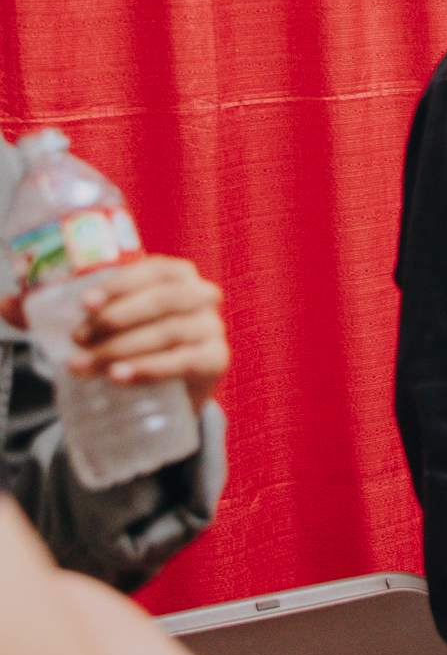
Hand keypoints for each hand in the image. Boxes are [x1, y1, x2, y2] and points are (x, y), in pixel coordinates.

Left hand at [1, 256, 231, 412]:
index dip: (123, 283)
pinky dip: (151, 369)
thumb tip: (3, 303)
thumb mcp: (98, 320)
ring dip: (124, 348)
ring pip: (171, 332)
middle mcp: (201, 296)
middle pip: (166, 299)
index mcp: (176, 274)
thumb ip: (53, 311)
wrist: (167, 385)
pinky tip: (120, 377)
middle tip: (77, 339)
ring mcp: (212, 328)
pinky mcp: (216, 360)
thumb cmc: (130, 338)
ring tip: (84, 366)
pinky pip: (187, 362)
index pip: (156, 269)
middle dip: (118, 318)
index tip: (85, 302)